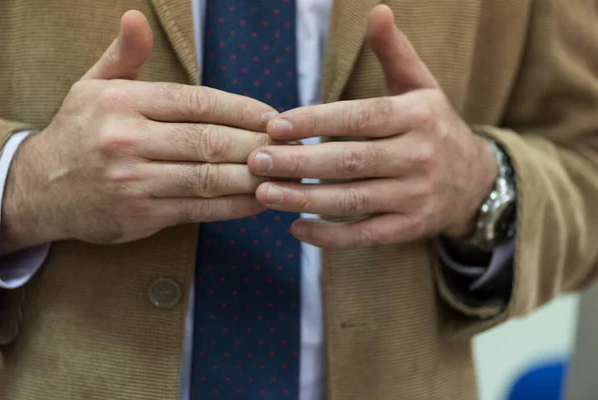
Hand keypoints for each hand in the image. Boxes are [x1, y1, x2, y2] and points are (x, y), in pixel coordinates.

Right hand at [1, 11, 276, 252]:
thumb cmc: (79, 133)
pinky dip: (235, 206)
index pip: (197, 102)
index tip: (274, 117)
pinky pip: (199, 209)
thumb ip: (124, 56)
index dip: (243, 109)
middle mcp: (128, 140)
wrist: (39, 190)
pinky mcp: (141, 215)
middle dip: (257, 144)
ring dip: (254, 176)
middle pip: (210, 141)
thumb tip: (137, 17)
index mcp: (122, 103)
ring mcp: (134, 181)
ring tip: (284, 173)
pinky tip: (259, 200)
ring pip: (209, 177)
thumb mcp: (93, 87)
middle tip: (289, 146)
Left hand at [247, 5, 497, 248]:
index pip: (360, 117)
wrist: (475, 182)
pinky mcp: (409, 228)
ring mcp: (415, 197)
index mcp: (417, 117)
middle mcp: (418, 157)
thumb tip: (378, 11)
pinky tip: (295, 229)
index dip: (316, 122)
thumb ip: (395, 53)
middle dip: (299, 163)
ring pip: (352, 200)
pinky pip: (364, 235)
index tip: (275, 126)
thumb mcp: (422, 87)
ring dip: (304, 199)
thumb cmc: (434, 128)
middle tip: (256, 161)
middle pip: (350, 161)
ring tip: (263, 193)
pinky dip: (329, 236)